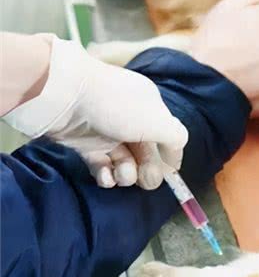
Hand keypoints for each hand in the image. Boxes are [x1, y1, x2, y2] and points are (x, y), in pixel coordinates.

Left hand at [5, 35, 187, 189]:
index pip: (166, 135)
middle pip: (146, 153)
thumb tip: (175, 158)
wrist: (64, 97)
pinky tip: (106, 177)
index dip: (170, 156)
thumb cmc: (117, 106)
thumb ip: (176, 139)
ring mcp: (106, 132)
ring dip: (127, 175)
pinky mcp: (84, 145)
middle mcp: (130, 119)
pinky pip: (101, 165)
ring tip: (121, 175)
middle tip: (146, 180)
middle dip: (148, 170)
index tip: (171, 174)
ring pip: (125, 162)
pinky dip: (106, 175)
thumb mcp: (159, 120)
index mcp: (150, 107)